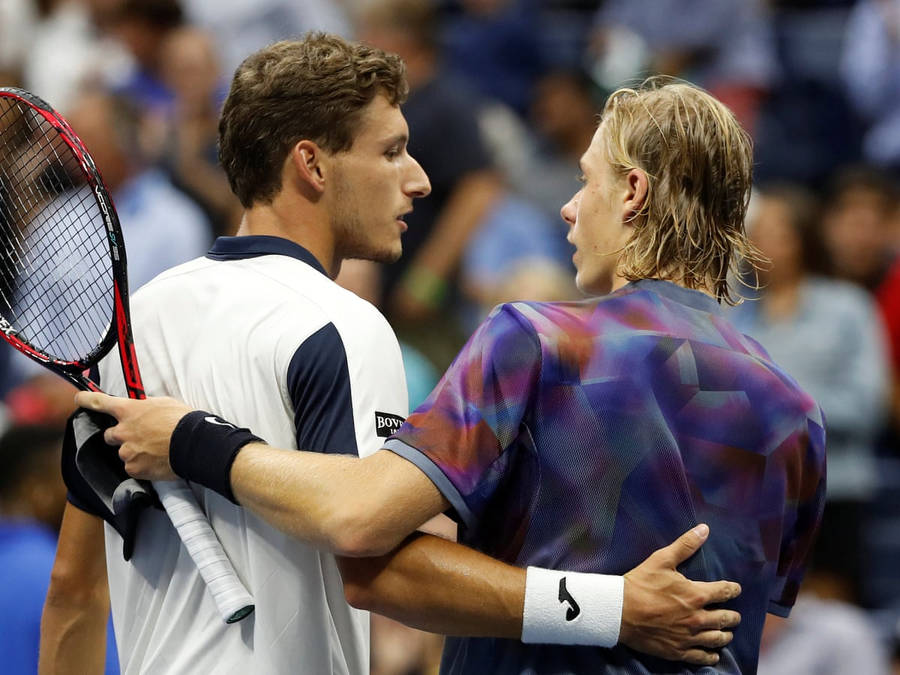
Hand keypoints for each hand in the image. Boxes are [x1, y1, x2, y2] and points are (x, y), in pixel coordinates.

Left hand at [74, 392, 192, 480]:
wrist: (191, 444)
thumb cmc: (181, 421)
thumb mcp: (164, 403)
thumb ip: (146, 407)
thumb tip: (141, 408)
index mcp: (128, 410)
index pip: (99, 402)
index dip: (86, 400)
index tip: (79, 399)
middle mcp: (122, 431)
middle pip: (110, 434)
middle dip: (120, 435)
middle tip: (139, 436)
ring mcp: (126, 451)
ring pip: (123, 452)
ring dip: (133, 451)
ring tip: (154, 450)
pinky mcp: (133, 468)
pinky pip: (132, 467)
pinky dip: (141, 465)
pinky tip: (155, 461)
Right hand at [619, 524, 740, 665]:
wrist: (619, 611)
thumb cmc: (640, 584)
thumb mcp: (661, 559)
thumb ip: (685, 545)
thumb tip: (704, 529)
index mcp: (696, 595)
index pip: (725, 592)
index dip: (733, 590)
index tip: (735, 589)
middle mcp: (698, 618)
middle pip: (726, 618)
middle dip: (732, 615)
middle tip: (733, 615)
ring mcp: (689, 637)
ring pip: (717, 639)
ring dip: (724, 634)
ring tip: (726, 632)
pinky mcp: (678, 651)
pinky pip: (702, 657)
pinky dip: (711, 655)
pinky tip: (713, 653)